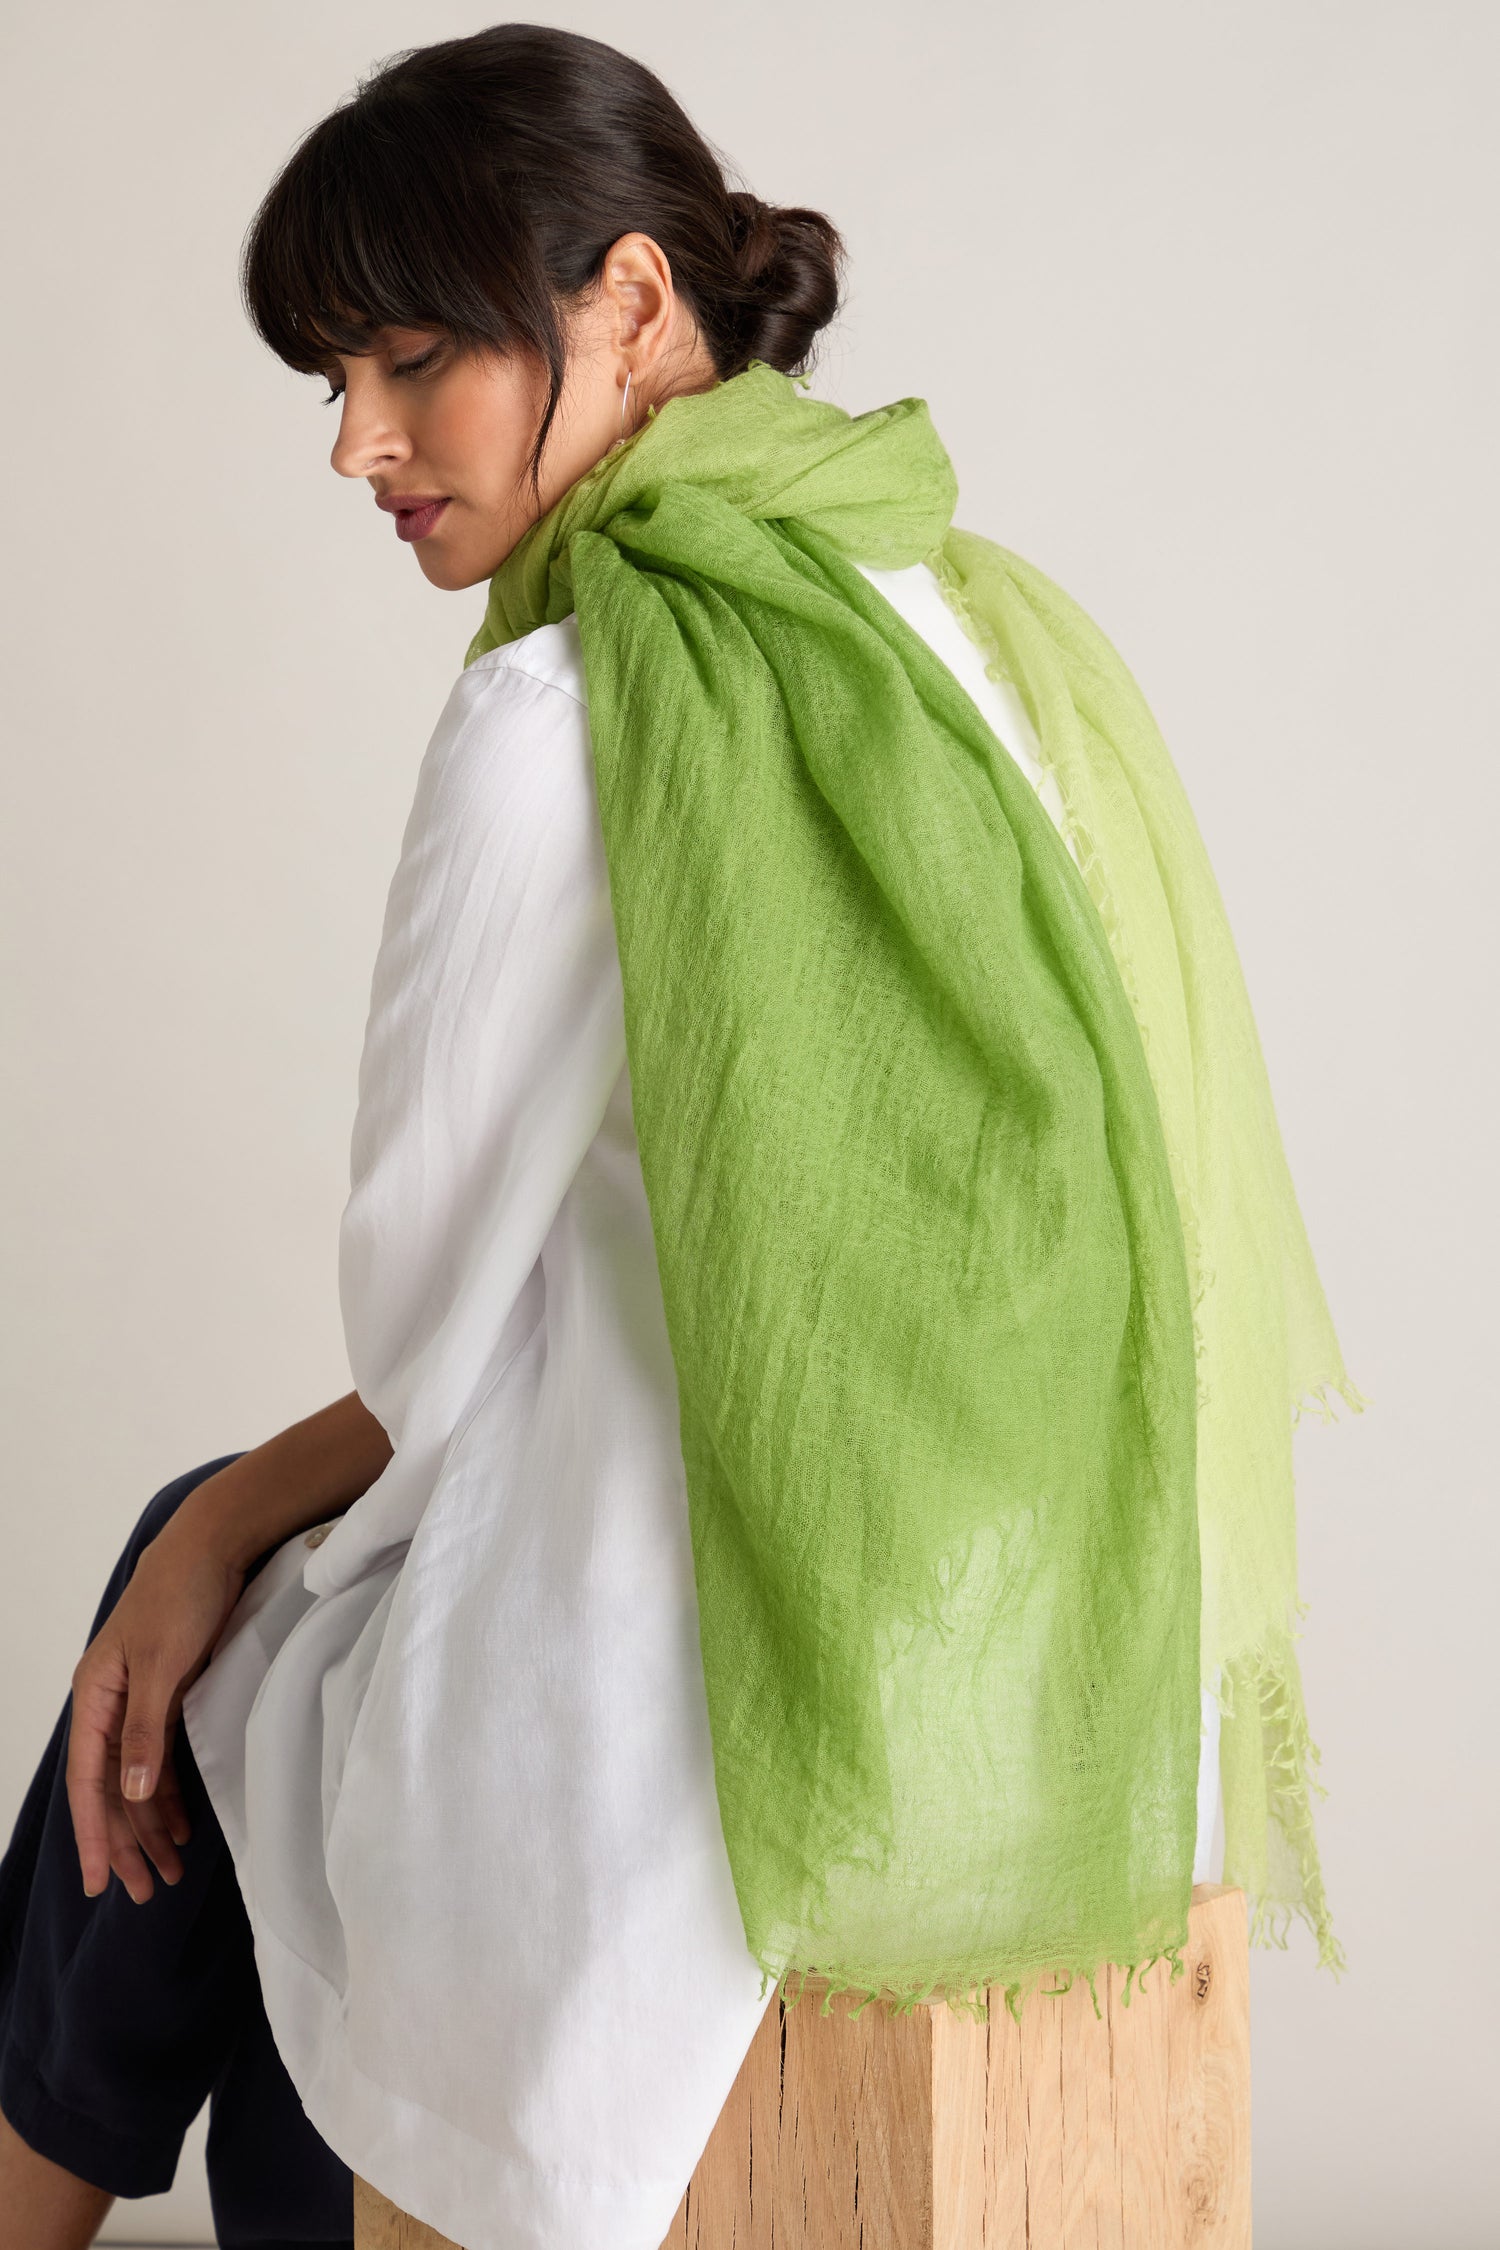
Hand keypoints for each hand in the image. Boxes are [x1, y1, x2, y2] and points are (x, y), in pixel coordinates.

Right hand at [65, 1501, 247, 1904]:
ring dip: (148, 1826)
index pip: (88, 1781)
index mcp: (96, 1695)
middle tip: (143, 1893)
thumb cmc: (182, 1594)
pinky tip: (181, 1828)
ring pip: (135, 1780)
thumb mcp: (164, 1664)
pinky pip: (158, 1760)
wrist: (213, 1543)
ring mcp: (139, 1701)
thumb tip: (128, 1794)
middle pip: (109, 1788)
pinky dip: (167, 1795)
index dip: (92, 1834)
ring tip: (167, 1873)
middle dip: (123, 1842)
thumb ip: (145, 1730)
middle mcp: (111, 1704)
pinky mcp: (168, 1695)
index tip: (97, 1882)